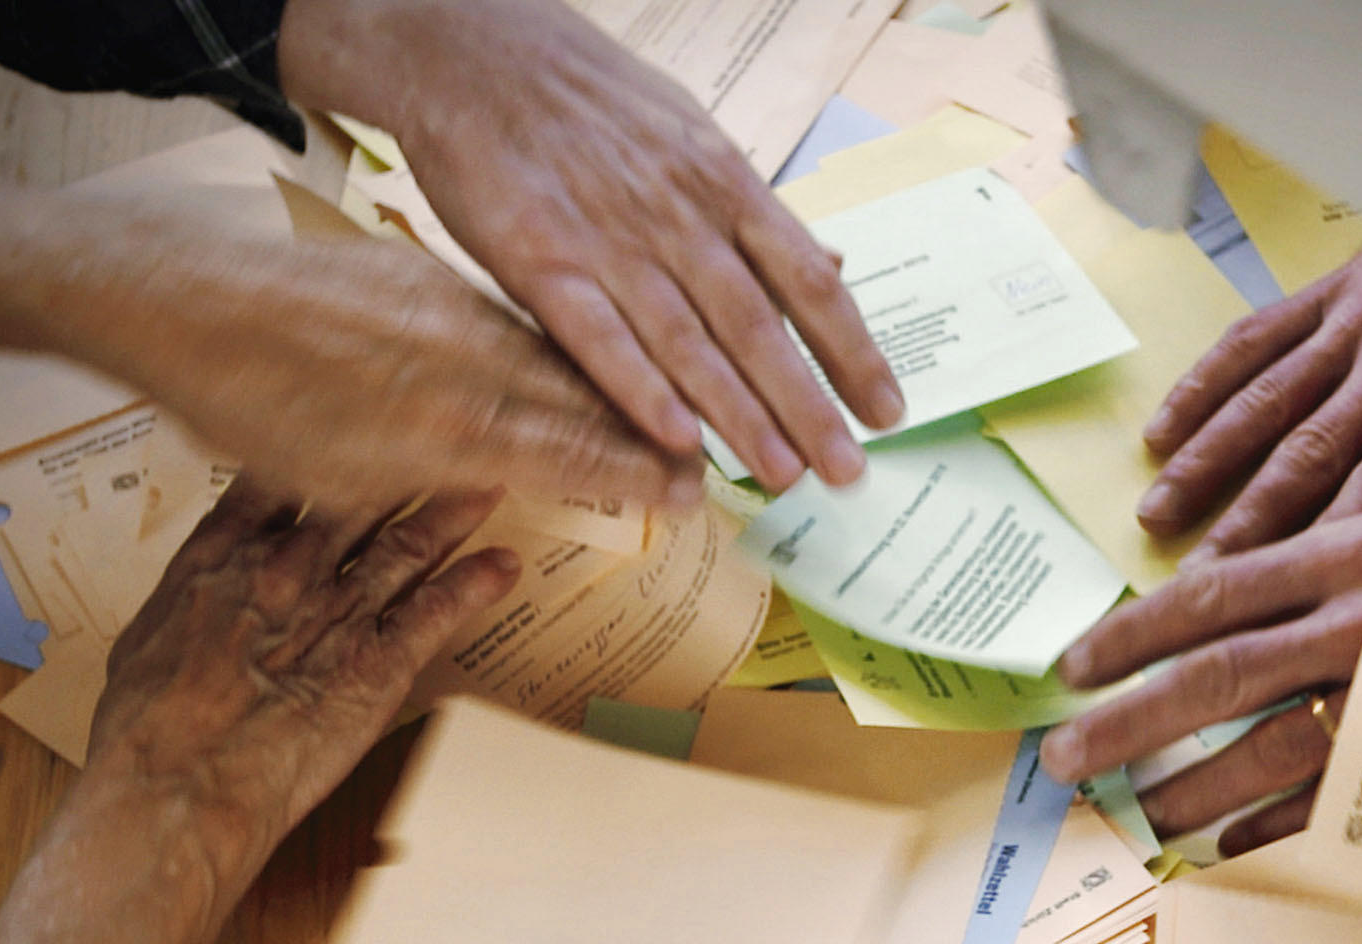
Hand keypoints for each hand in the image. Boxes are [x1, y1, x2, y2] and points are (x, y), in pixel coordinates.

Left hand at [69, 221, 695, 509]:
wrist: (184, 297)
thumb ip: (425, 484)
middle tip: (704, 455)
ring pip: (556, 358)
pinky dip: (554, 347)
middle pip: (586, 405)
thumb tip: (480, 487)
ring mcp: (450, 315)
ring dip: (614, 389)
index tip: (691, 493)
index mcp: (450, 434)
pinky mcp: (423, 276)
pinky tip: (574, 357)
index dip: (638, 478)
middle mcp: (465, 369)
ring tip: (662, 411)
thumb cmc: (242, 403)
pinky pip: (511, 320)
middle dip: (649, 434)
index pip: (575, 458)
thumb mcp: (338, 482)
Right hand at [86, 477, 520, 885]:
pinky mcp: (380, 662)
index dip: (322, 452)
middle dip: (402, 471)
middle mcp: (290, 567)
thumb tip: (197, 600)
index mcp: (225, 554)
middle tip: (440, 445)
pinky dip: (476, 586)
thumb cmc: (146, 724)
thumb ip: (189, 602)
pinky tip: (504, 565)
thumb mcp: (147, 638)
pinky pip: (438, 612)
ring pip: (408, 546)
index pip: (283, 479)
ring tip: (487, 486)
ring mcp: (339, 610)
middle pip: (360, 500)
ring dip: (453, 515)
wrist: (179, 778)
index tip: (350, 433)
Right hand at [282, 0, 904, 493]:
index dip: (853, 352)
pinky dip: (639, 390)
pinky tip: (677, 438)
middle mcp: (680, 219)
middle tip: (846, 472)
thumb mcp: (695, 136)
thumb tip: (830, 269)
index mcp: (727, 186)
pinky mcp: (540, 261)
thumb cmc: (595, 102)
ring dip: (739, 416)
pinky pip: (597, 338)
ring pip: (689, 344)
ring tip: (782, 474)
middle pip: (759, 327)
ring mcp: (610, 242)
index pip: (808, 283)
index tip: (886, 410)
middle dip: (809, 406)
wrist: (476, 50)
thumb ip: (756, 217)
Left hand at [1039, 508, 1361, 855]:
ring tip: (1135, 813)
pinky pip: (1336, 803)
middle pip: (1219, 678)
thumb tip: (1230, 591)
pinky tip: (1227, 844)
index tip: (1073, 667)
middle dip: (1128, 723)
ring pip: (1270, 750)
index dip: (1132, 635)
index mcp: (1349, 556)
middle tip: (1063, 757)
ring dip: (1191, 790)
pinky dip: (1275, 826)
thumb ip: (1330, 558)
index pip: (1213, 597)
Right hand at [1136, 236, 1361, 560]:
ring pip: (1268, 403)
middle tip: (1197, 581)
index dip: (1322, 548)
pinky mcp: (1334, 289)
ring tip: (1157, 514)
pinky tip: (1163, 431)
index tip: (1279, 601)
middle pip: (1307, 458)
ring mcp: (1358, 324)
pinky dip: (1205, 385)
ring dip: (1207, 462)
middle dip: (1248, 523)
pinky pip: (1256, 339)